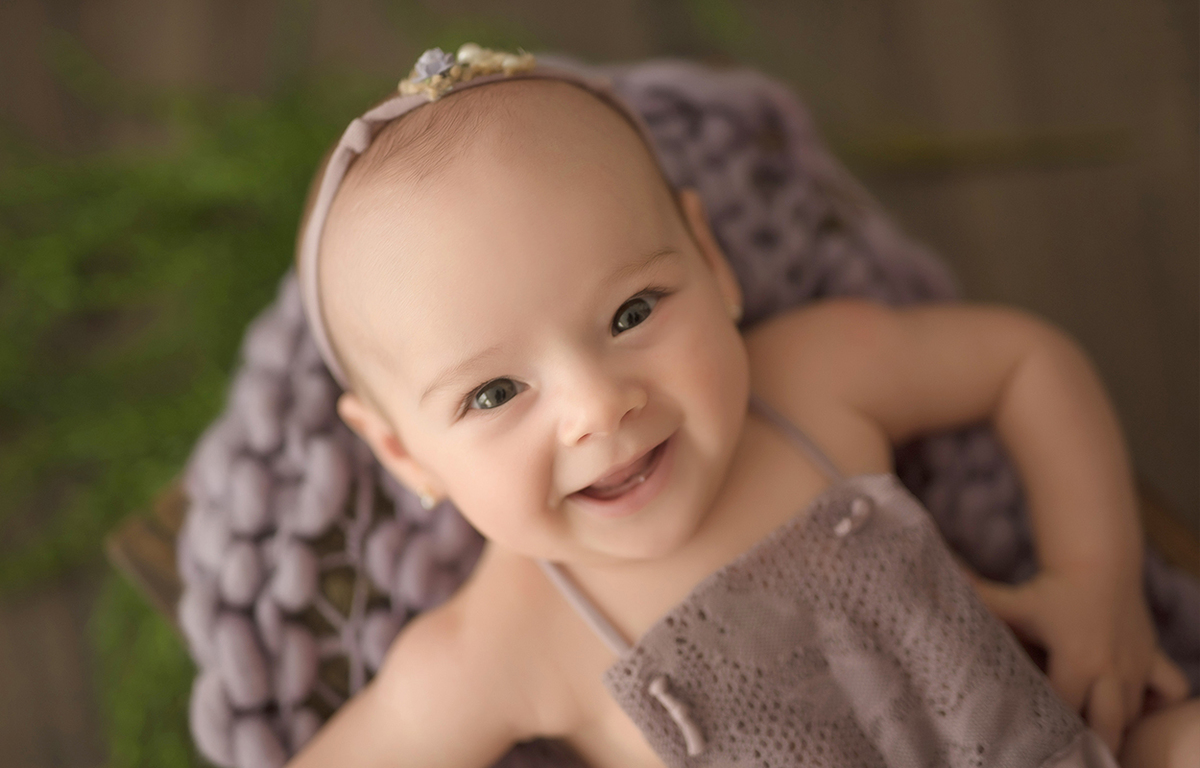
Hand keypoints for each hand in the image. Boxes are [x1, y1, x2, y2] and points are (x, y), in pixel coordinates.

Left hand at [966, 566, 1189, 754]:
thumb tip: (948, 586)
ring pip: (1133, 715)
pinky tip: (1135, 707)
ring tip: (1093, 738)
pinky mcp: (1153, 659)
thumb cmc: (1052, 589)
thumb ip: (982, 601)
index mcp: (1077, 660)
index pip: (1065, 707)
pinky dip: (1158, 703)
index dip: (1051, 723)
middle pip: (1107, 725)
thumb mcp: (1017, 602)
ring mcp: (1136, 667)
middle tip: (1073, 751)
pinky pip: (1172, 691)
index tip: (1037, 731)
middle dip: (1091, 741)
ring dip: (1116, 726)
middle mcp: (1110, 669)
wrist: (1098, 564)